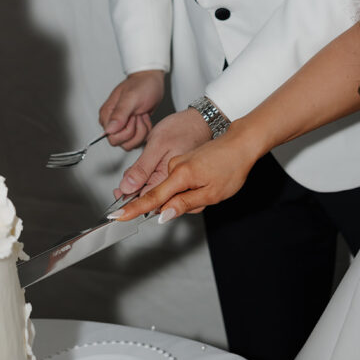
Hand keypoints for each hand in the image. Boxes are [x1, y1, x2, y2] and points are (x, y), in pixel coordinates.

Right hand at [99, 70, 164, 149]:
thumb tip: (109, 129)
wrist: (151, 81)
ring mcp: (122, 127)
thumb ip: (119, 114)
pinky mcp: (132, 129)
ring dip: (141, 131)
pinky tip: (144, 118)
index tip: (132, 117)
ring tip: (142, 115)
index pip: (112, 138)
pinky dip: (146, 130)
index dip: (126, 131)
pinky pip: (138, 140)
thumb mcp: (131, 97)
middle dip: (135, 131)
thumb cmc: (142, 85)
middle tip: (138, 115)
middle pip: (121, 143)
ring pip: (130, 144)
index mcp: (107, 115)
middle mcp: (112, 123)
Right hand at [111, 121, 259, 220]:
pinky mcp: (182, 161)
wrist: (241, 143)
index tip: (117, 216)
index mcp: (179, 173)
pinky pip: (180, 183)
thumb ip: (184, 204)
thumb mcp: (210, 193)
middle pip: (166, 197)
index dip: (133, 208)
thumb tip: (162, 214)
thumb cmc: (230, 166)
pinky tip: (208, 182)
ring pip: (175, 191)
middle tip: (206, 197)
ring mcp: (177, 162)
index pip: (151, 196)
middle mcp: (174, 166)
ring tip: (211, 187)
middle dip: (182, 205)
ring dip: (190, 196)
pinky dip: (192, 188)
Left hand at [114, 108, 211, 197]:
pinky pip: (161, 184)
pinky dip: (150, 178)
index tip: (116, 197)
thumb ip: (142, 168)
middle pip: (150, 199)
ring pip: (154, 191)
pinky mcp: (178, 177)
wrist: (201, 120)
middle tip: (125, 180)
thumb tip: (126, 188)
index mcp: (170, 180)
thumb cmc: (183, 128)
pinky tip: (148, 167)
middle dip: (134, 192)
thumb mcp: (157, 144)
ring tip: (137, 169)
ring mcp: (178, 183)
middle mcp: (176, 186)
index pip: (145, 200)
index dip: (128, 200)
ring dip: (141, 184)